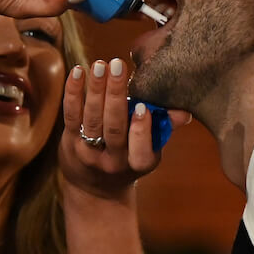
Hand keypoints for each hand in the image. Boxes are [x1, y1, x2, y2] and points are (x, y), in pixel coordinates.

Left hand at [60, 56, 189, 199]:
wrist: (93, 188)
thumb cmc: (129, 158)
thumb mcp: (150, 150)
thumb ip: (164, 127)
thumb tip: (184, 112)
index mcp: (138, 163)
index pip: (141, 151)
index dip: (141, 130)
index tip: (143, 107)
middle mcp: (113, 161)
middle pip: (114, 128)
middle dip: (116, 95)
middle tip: (118, 66)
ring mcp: (89, 153)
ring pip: (92, 119)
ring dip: (95, 89)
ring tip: (100, 65)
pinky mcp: (70, 142)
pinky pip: (71, 116)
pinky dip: (73, 92)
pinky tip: (78, 72)